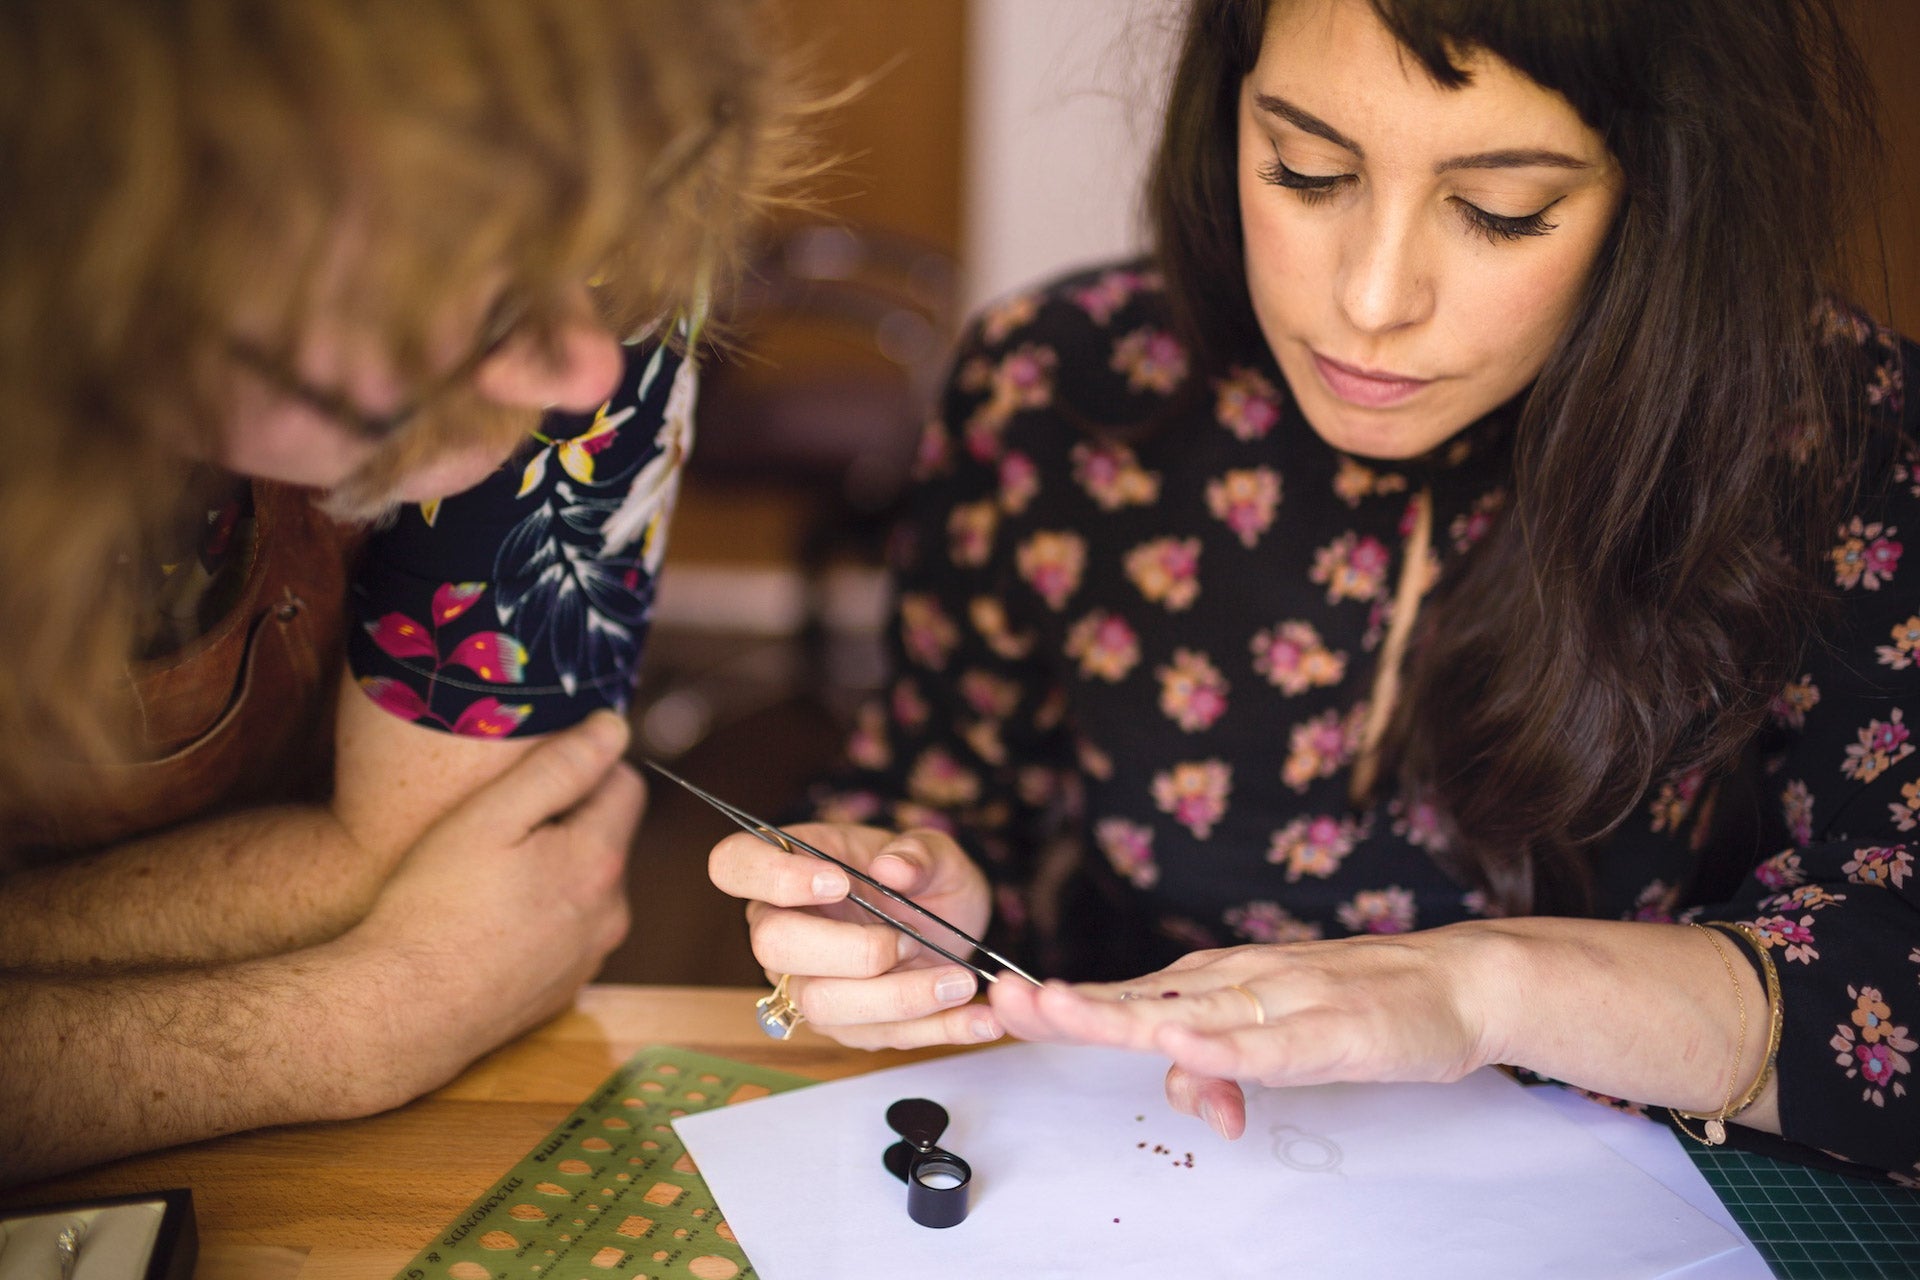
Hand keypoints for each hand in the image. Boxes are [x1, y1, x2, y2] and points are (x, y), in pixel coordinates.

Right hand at [342, 710, 644, 1103]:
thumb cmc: (434, 908)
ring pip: (587, 888)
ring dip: (554, 871)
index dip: (584, 768)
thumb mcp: (490, 816)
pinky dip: (541, 918)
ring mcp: (589, 958)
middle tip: (499, 827)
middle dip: (566, 822)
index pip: (628, 786)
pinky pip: (567, 933)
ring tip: (489, 877)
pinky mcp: (563, 991)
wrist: (401, 1013)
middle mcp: (612, 913)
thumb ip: (561, 766)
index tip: (534, 774)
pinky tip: (489, 921)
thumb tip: (615, 727)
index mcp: (600, 862)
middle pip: (607, 837)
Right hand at [707, 821, 1001, 1049]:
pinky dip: (936, 1030)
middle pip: (773, 946)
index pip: (735, 865)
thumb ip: (919, 852)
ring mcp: (808, 983)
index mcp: (788, 867)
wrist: (953, 922)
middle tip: (908, 940)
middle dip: (850, 948)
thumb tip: (893, 868)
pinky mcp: (846, 1026)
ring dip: (897, 996)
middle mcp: (782, 928)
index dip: (772, 876)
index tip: (839, 881)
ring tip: (958, 980)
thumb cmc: (924, 877)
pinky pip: (879, 1036)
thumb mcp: (935, 851)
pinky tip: (980, 1020)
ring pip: (821, 1005)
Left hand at [987, 927, 1498, 1139]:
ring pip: (1192, 1012)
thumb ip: (1221, 1068)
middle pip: (1140, 998)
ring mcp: (1282, 1001)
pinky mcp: (1330, 1032)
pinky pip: (1269, 1045)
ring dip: (1123, 1013)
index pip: (1126, 994)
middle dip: (1070, 1006)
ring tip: (1062, 1011)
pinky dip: (1225, 1049)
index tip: (1004, 1008)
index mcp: (1218, 984)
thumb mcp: (1275, 1045)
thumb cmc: (1359, 1010)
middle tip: (1005, 1004)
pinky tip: (1184, 1047)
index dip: (1066, 1005)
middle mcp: (1238, 981)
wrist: (1455, 985)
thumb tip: (1186, 1093)